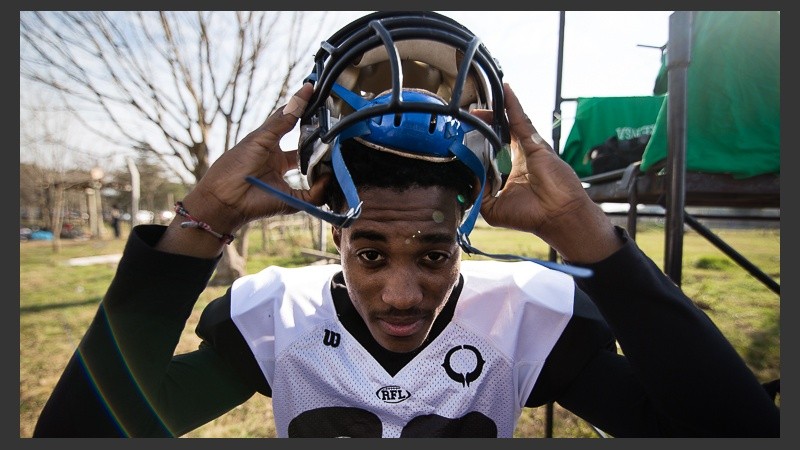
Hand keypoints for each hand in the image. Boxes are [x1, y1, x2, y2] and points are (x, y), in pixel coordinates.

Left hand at [181, 82, 328, 234]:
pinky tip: (325, 178)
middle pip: (308, 154)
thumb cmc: (235, 166)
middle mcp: (280, 165)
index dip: (307, 118)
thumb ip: (283, 120)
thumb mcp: (261, 138)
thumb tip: (302, 95)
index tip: (322, 104)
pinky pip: (314, 197)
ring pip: (316, 176)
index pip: (294, 129)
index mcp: (271, 147)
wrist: (223, 197)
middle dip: (322, 147)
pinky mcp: (292, 201)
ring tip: (337, 157)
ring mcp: (288, 183)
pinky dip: (322, 188)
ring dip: (327, 168)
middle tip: (335, 136)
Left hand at [477, 83, 621, 262]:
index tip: (461, 139)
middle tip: (465, 119)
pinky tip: (504, 91)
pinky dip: (512, 105)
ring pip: (507, 124)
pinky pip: (521, 120)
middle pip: (496, 135)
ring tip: (476, 108)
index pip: (488, 152)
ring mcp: (528, 149)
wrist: (558, 216)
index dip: (476, 144)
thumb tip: (466, 179)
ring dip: (493, 112)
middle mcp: (518, 158)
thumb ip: (478, 194)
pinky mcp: (535, 144)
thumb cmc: (531, 215)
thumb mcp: (493, 208)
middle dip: (481, 126)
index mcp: (509, 172)